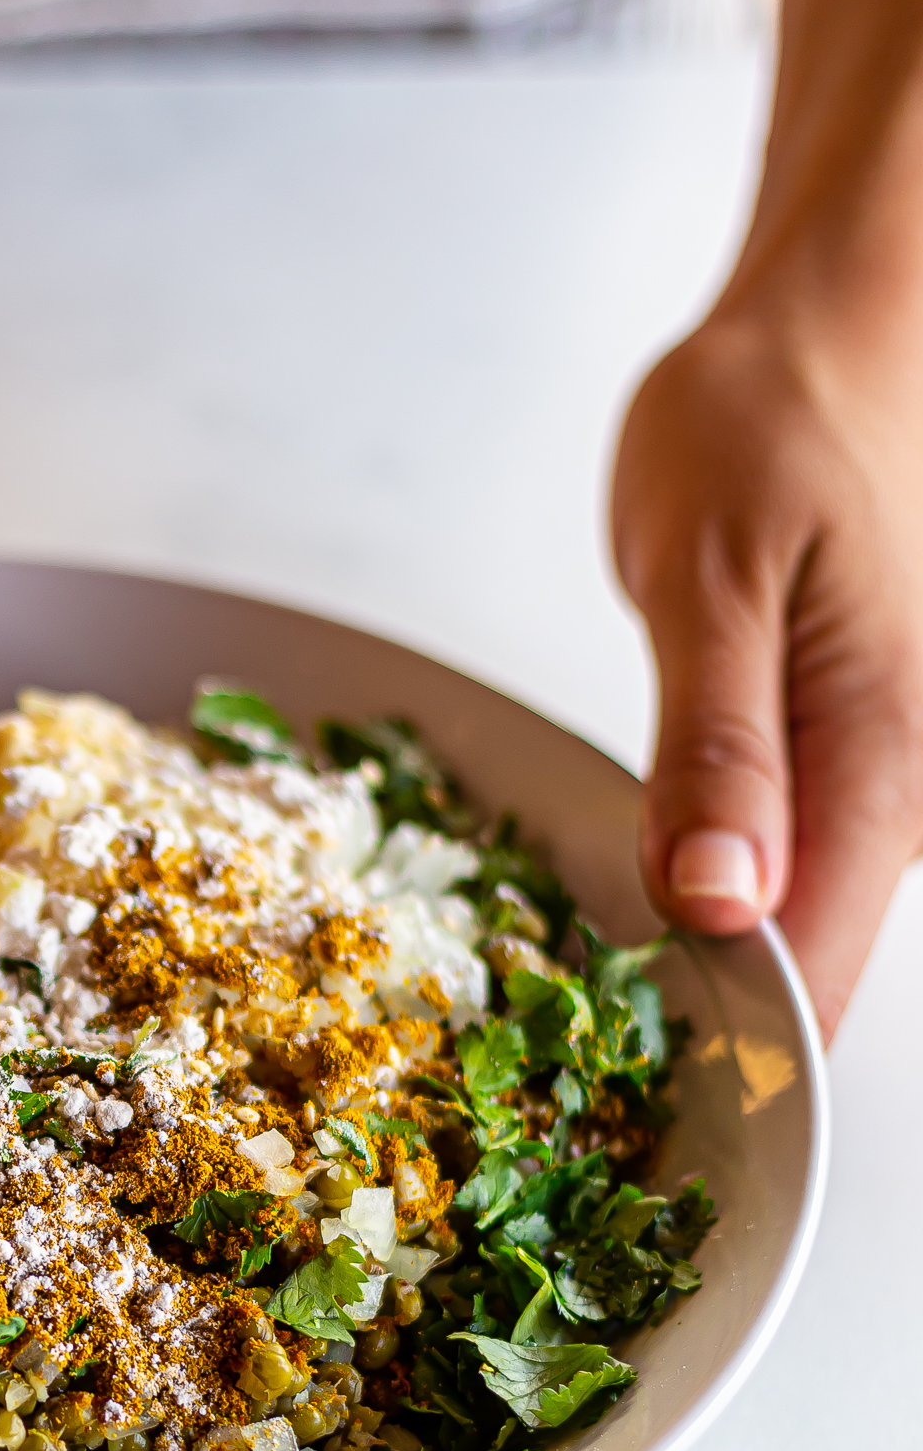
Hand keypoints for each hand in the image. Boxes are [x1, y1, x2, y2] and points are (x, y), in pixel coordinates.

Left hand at [612, 282, 922, 1039]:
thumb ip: (719, 744)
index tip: (622, 1111)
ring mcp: (870, 784)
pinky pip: (771, 873)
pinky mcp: (832, 766)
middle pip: (804, 975)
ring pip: (787, 933)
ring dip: (689, 977)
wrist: (828, 339)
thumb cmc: (771, 427)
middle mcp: (894, 794)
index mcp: (879, 760)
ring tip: (577, 1025)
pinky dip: (694, 906)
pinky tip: (625, 921)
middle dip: (694, 1035)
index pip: (818, 973)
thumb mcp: (713, 575)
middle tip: (562, 1087)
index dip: (728, 1059)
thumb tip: (721, 901)